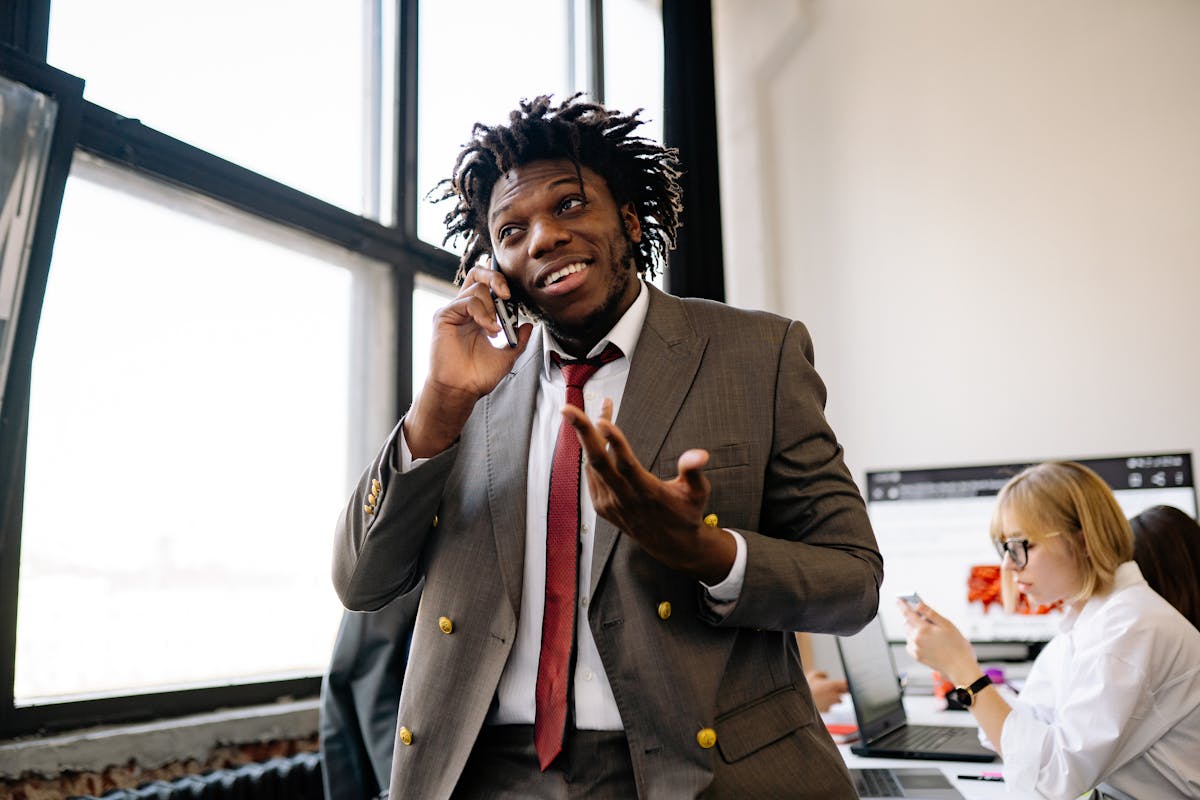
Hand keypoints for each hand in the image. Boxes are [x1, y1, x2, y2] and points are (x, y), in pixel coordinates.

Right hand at [404, 260, 531, 456]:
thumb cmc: (479, 375)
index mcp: (478, 314)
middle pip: (478, 274)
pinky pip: (467, 302)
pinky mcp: (444, 316)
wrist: (461, 390)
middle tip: (507, 295)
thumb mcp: (508, 355)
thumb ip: (519, 339)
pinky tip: (489, 330)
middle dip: (496, 278)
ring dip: (492, 307)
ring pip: (476, 288)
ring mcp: (453, 311)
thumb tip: (529, 325)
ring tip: (496, 329)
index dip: (501, 284)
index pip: (487, 284)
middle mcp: (464, 309)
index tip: (514, 299)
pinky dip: (483, 313)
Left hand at [562, 399, 735, 583]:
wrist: (669, 545)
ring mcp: (609, 503)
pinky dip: (592, 453)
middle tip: (568, 409)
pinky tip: (600, 434)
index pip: (626, 465)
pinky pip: (592, 474)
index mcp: (647, 492)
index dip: (614, 442)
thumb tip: (700, 454)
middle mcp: (624, 498)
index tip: (603, 420)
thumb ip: (693, 472)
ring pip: (593, 464)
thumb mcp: (697, 493)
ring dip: (591, 435)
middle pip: (598, 462)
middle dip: (582, 433)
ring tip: (602, 406)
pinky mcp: (601, 507)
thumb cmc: (685, 513)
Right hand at [805, 670, 847, 712]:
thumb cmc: (806, 688)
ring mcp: (832, 703)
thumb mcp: (812, 675)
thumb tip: (826, 675)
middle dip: (843, 689)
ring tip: (824, 694)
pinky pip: (831, 706)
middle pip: (846, 692)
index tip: (848, 681)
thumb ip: (822, 674)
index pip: (848, 683)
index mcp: (833, 685)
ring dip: (835, 698)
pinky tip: (820, 701)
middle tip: (837, 687)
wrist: (800, 703)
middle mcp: (835, 695)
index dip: (849, 682)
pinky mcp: (828, 710)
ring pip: (839, 700)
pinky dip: (827, 704)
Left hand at [895, 598, 979, 685]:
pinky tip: (928, 643)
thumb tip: (918, 604)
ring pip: (909, 634)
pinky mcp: (916, 656)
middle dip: (913, 619)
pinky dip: (915, 641)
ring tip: (931, 634)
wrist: (959, 666)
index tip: (898, 599)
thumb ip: (930, 613)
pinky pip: (910, 644)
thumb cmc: (956, 645)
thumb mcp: (946, 624)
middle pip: (907, 623)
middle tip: (926, 620)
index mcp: (923, 629)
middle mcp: (916, 639)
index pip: (908, 613)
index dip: (902, 605)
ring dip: (915, 630)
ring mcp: (915, 649)